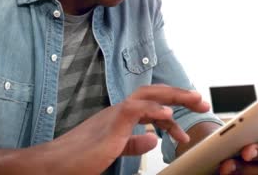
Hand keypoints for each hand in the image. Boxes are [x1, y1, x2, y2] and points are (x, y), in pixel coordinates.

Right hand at [31, 85, 209, 173]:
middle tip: (202, 101)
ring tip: (195, 100)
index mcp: (120, 117)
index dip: (170, 112)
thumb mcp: (114, 150)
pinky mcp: (110, 125)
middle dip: (179, 95)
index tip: (184, 129)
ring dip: (173, 96)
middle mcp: (118, 111)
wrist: (55, 164)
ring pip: (147, 95)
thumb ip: (133, 144)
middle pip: (153, 93)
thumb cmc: (80, 158)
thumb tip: (152, 139)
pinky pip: (135, 110)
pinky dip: (153, 110)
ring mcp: (114, 115)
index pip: (150, 107)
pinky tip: (168, 115)